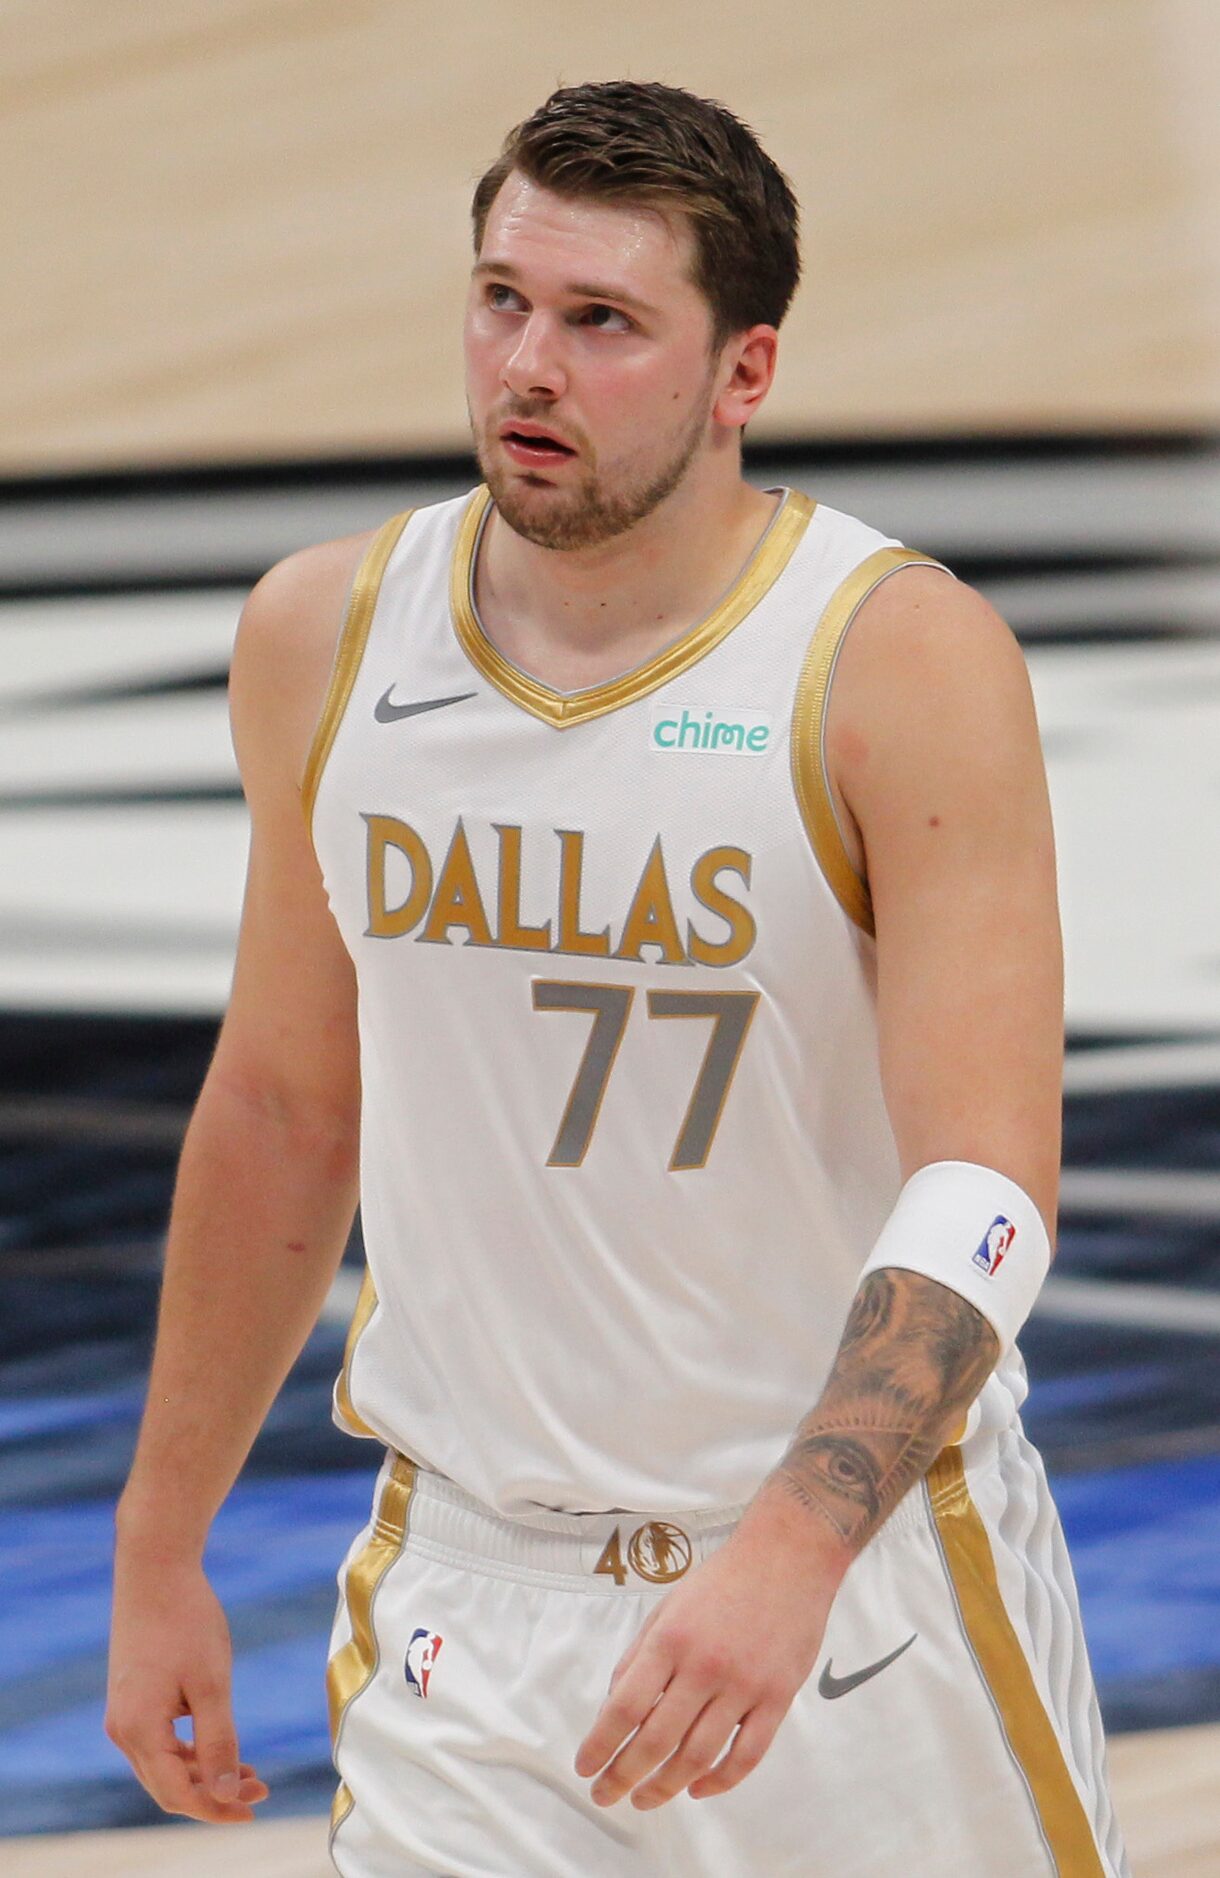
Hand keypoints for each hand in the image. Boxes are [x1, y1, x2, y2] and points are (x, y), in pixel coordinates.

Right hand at [106, 1551, 268, 1823]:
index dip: (216, 1808)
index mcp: (139, 1731)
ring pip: (164, 1766)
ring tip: (251, 1772)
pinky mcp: (131, 1699)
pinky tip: (221, 1747)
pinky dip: (190, 1752)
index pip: (177, 1794)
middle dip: (214, 1793)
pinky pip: (159, 1743)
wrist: (155, 1569)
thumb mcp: (211, 1683)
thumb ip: (219, 1742)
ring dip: (205, 1773)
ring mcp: (123, 1715)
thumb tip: (228, 1793)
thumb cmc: (186, 1621)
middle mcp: (122, 1731)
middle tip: (261, 1788)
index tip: (254, 1807)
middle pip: (168, 1786)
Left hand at [574, 1498, 847, 1810]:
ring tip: (644, 1798)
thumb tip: (614, 1706)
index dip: (600, 1744)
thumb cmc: (722, 1581)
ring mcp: (744, 1685)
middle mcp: (704, 1666)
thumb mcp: (668, 1608)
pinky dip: (720, 1781)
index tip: (585, 1768)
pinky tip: (697, 1789)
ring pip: (698, 1756)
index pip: (625, 1707)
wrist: (788, 1557)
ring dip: (666, 1786)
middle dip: (623, 1776)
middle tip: (606, 1795)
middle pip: (656, 1740)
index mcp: (670, 1640)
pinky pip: (747, 1755)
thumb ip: (639, 1656)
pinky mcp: (778, 1698)